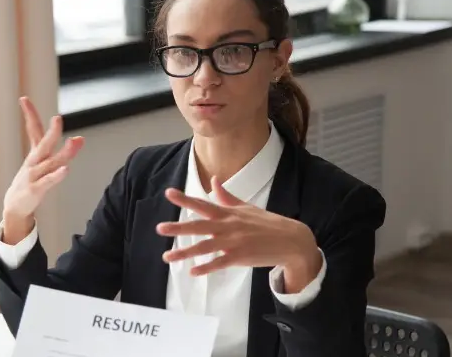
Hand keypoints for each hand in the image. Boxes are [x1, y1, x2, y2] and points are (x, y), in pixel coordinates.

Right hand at [1, 97, 83, 243]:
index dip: (29, 114)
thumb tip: (80, 138)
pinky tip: (66, 169)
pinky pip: (48, 181)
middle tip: (57, 118)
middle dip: (51, 132)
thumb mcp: (45, 164)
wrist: (15, 206)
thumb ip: (63, 151)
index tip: (23, 99)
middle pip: (43, 144)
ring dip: (62, 153)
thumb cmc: (32, 181)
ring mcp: (34, 175)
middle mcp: (34, 162)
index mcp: (35, 153)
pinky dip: (57, 175)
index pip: (32, 130)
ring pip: (49, 162)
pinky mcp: (35, 189)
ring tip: (74, 142)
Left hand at [156, 176, 321, 290]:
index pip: (202, 204)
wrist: (291, 240)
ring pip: (205, 247)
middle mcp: (228, 226)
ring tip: (167, 256)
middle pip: (199, 226)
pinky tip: (193, 272)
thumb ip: (226, 196)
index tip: (168, 194)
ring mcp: (234, 242)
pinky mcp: (240, 257)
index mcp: (228, 213)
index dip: (185, 199)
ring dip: (185, 252)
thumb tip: (214, 180)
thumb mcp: (246, 207)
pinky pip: (219, 263)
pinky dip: (206, 267)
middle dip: (178, 227)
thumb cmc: (267, 223)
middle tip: (160, 228)